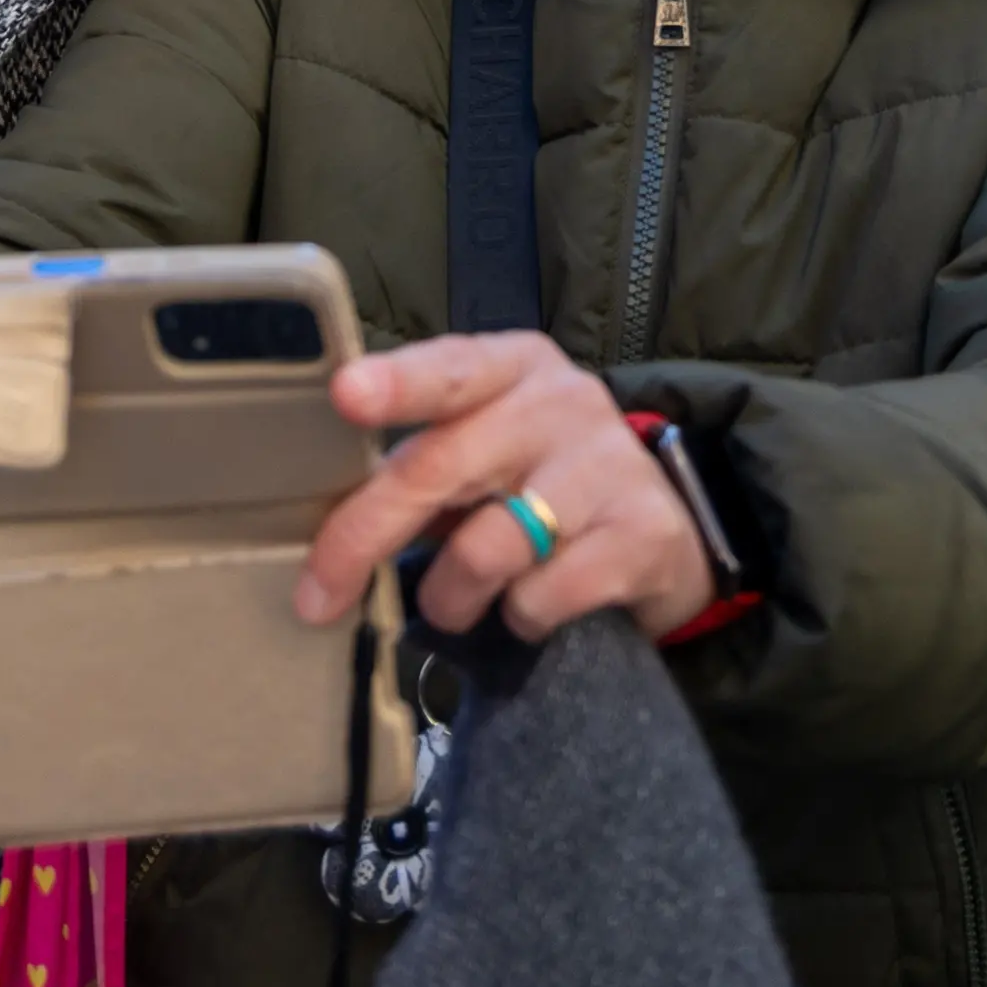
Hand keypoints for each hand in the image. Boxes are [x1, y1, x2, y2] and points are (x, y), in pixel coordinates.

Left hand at [294, 332, 716, 643]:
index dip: (397, 382)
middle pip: (440, 467)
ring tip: (459, 601)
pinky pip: (539, 599)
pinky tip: (534, 608)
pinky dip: (519, 620)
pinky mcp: (641, 535)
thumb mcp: (488, 450)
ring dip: (450, 597)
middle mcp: (562, 402)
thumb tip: (327, 532)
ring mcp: (607, 466)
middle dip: (365, 535)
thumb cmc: (544, 484)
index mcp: (512, 367)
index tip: (347, 393)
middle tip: (317, 596)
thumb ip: (420, 467)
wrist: (669, 532)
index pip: (450, 368)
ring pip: (484, 550)